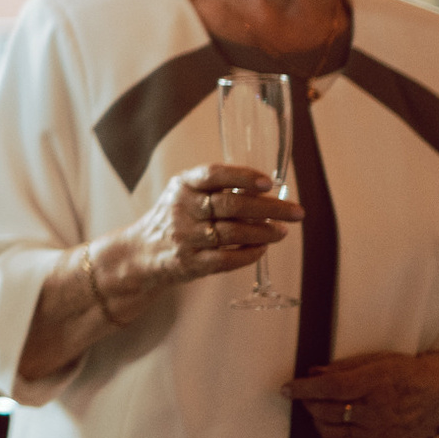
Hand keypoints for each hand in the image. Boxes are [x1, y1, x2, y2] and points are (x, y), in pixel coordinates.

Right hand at [113, 163, 301, 288]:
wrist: (141, 252)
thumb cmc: (175, 218)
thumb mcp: (186, 194)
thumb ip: (218, 189)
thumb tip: (267, 191)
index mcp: (183, 185)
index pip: (213, 175)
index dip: (243, 177)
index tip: (269, 183)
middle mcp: (182, 209)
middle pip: (230, 205)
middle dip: (270, 209)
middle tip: (296, 212)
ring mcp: (185, 237)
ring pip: (232, 233)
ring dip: (264, 232)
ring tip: (282, 231)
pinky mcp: (190, 262)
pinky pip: (227, 259)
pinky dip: (250, 254)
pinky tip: (262, 248)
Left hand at [284, 351, 438, 437]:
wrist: (436, 395)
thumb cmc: (401, 373)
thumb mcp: (375, 360)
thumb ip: (342, 368)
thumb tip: (311, 373)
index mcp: (376, 384)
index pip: (331, 388)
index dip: (304, 389)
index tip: (286, 389)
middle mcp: (379, 412)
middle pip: (329, 412)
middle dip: (309, 404)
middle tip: (306, 397)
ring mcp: (382, 433)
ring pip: (334, 434)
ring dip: (318, 422)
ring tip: (319, 411)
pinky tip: (333, 427)